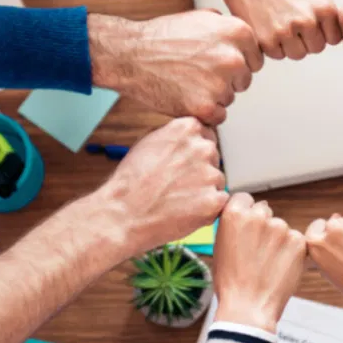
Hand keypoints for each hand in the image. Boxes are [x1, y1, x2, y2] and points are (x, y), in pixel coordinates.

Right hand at [88, 11, 263, 124]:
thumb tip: (245, 40)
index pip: (254, 59)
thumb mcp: (202, 18)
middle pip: (244, 81)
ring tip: (187, 81)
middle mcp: (234, 58)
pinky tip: (185, 96)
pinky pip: (218, 117)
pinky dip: (203, 112)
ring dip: (213, 96)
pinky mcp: (206, 107)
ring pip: (230, 99)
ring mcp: (221, 83)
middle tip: (197, 72)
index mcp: (238, 32)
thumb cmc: (163, 37)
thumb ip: (228, 28)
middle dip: (226, 80)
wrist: (130, 54)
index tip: (215, 62)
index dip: (236, 63)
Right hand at [92, 118, 227, 258]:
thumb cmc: (131, 182)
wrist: (123, 214)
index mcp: (188, 128)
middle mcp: (203, 147)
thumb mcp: (150, 142)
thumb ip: (176, 137)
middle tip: (177, 186)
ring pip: (217, 181)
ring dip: (204, 190)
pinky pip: (220, 202)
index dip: (194, 154)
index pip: (206, 136)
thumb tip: (192, 136)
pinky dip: (207, 209)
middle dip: (201, 171)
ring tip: (177, 200)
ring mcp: (211, 174)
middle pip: (214, 158)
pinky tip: (185, 211)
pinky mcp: (214, 200)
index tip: (181, 166)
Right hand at [213, 193, 306, 331]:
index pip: (245, 199)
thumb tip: (246, 215)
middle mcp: (258, 216)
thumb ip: (234, 226)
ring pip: (281, 227)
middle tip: (257, 251)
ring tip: (267, 264)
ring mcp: (280, 228)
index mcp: (234, 214)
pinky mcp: (298, 241)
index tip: (247, 227)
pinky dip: (291, 252)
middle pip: (264, 210)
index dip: (246, 213)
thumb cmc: (231, 282)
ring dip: (277, 240)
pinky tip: (279, 267)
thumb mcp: (220, 247)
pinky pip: (295, 240)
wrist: (248, 307)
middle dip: (262, 225)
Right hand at [216, 0, 341, 59]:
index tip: (310, 22)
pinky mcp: (267, 41)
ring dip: (289, 45)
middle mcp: (308, 21)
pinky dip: (272, 45)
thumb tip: (339, 37)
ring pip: (297, 54)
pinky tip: (267, 26)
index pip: (334, 38)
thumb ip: (327, 15)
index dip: (321, 32)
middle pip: (316, 48)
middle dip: (306, 40)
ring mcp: (287, 32)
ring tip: (279, 23)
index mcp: (325, 8)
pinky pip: (277, 55)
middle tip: (291, 22)